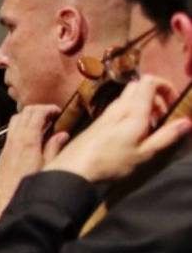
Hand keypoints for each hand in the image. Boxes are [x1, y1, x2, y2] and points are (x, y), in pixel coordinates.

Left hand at [0, 104, 62, 226]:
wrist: (4, 207)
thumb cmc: (26, 191)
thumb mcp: (48, 169)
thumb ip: (54, 149)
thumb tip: (62, 135)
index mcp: (27, 142)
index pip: (35, 113)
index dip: (48, 108)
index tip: (57, 111)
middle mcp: (13, 142)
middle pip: (23, 114)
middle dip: (38, 110)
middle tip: (52, 115)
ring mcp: (6, 148)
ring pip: (15, 122)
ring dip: (28, 119)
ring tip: (44, 124)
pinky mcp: (3, 156)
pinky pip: (12, 134)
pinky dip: (22, 129)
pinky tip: (33, 138)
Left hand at [48, 75, 191, 184]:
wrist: (72, 172)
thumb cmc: (110, 164)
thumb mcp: (144, 153)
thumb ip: (166, 136)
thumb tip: (187, 121)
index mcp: (133, 111)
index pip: (149, 81)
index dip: (165, 85)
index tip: (173, 103)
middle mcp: (118, 108)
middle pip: (137, 87)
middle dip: (154, 96)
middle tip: (162, 116)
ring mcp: (104, 115)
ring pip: (126, 98)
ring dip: (142, 106)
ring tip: (148, 128)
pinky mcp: (96, 124)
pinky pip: (116, 110)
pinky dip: (129, 114)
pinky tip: (130, 135)